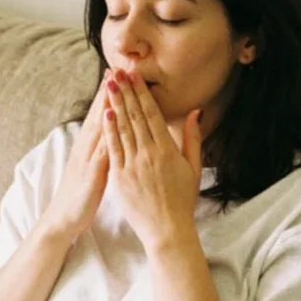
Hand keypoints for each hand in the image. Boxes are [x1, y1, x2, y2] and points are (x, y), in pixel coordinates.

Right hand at [41, 70, 112, 239]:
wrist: (62, 218)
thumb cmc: (80, 194)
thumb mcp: (91, 167)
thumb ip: (100, 148)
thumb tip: (109, 132)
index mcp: (89, 145)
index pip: (102, 112)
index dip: (110, 91)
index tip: (120, 71)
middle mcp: (86, 146)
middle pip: (100, 113)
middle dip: (110, 90)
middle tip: (118, 66)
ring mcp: (87, 158)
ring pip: (100, 127)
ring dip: (107, 105)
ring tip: (116, 84)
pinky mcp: (91, 173)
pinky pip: (101, 151)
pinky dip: (106, 135)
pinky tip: (113, 122)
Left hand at [102, 68, 203, 249]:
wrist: (167, 229)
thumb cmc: (182, 200)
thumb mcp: (194, 168)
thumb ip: (193, 139)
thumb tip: (195, 112)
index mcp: (167, 149)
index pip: (152, 113)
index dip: (142, 92)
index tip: (135, 75)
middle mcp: (149, 153)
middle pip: (135, 115)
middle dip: (126, 91)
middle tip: (117, 70)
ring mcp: (133, 164)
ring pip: (123, 128)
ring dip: (115, 104)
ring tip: (109, 84)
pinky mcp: (120, 176)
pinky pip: (113, 148)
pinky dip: (109, 129)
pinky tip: (105, 113)